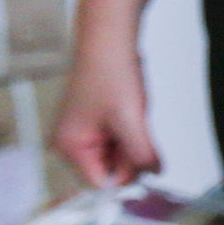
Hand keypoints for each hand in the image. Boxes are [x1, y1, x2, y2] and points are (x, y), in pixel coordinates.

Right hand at [52, 33, 169, 198]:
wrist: (109, 41)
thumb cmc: (109, 74)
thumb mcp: (130, 122)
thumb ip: (141, 155)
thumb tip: (154, 174)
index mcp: (69, 147)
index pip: (99, 183)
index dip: (125, 177)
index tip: (144, 165)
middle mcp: (71, 144)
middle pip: (111, 170)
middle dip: (131, 155)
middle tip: (136, 128)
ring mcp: (84, 134)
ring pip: (119, 155)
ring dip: (133, 141)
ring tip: (131, 115)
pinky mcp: (96, 124)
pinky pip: (121, 140)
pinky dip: (132, 132)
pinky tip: (131, 112)